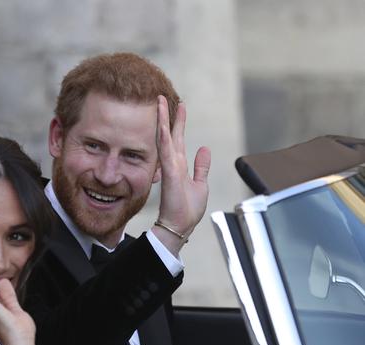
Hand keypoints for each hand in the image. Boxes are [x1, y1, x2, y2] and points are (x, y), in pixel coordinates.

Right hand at [154, 95, 210, 252]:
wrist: (179, 226)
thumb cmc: (187, 210)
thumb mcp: (200, 185)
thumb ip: (201, 167)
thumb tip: (205, 149)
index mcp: (180, 166)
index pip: (178, 139)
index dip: (178, 122)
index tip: (178, 106)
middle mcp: (173, 164)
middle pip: (170, 134)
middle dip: (168, 115)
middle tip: (164, 97)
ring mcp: (170, 167)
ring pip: (165, 138)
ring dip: (163, 120)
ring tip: (161, 103)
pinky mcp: (170, 174)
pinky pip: (166, 152)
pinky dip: (164, 137)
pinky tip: (162, 125)